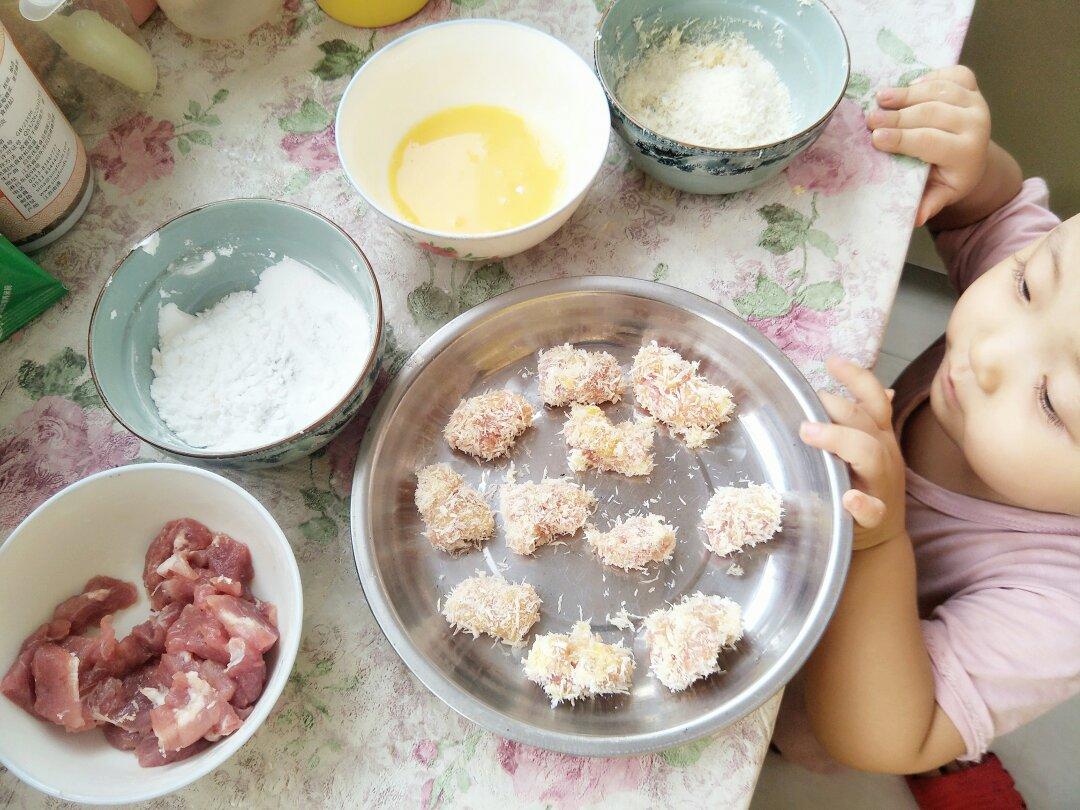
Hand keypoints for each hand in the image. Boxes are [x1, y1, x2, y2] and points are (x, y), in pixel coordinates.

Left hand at [800, 358, 906, 550]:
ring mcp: (881, 484)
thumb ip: (863, 418)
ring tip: (807, 432)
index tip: (830, 361)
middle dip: (835, 408)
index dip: (855, 377)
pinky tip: (848, 498)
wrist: (881, 536)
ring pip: (870, 455)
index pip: (873, 398)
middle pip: (864, 421)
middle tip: (802, 407)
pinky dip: (861, 504)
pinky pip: (872, 509)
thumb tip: (868, 383)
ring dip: (839, 441)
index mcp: (880, 434)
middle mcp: (884, 453)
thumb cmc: (865, 482)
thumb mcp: (870, 446)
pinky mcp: (876, 516)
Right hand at [866, 65, 990, 226]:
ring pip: (938, 90)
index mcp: (967, 152)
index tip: (875, 137)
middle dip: (897, 115)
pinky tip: (908, 84)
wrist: (974, 156)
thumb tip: (915, 219)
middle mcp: (977, 123)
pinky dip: (927, 76)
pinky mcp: (972, 86)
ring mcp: (976, 101)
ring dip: (907, 92)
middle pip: (931, 113)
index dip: (901, 138)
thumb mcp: (941, 193)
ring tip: (881, 98)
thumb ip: (929, 203)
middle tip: (870, 118)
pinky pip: (950, 74)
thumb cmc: (948, 176)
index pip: (930, 141)